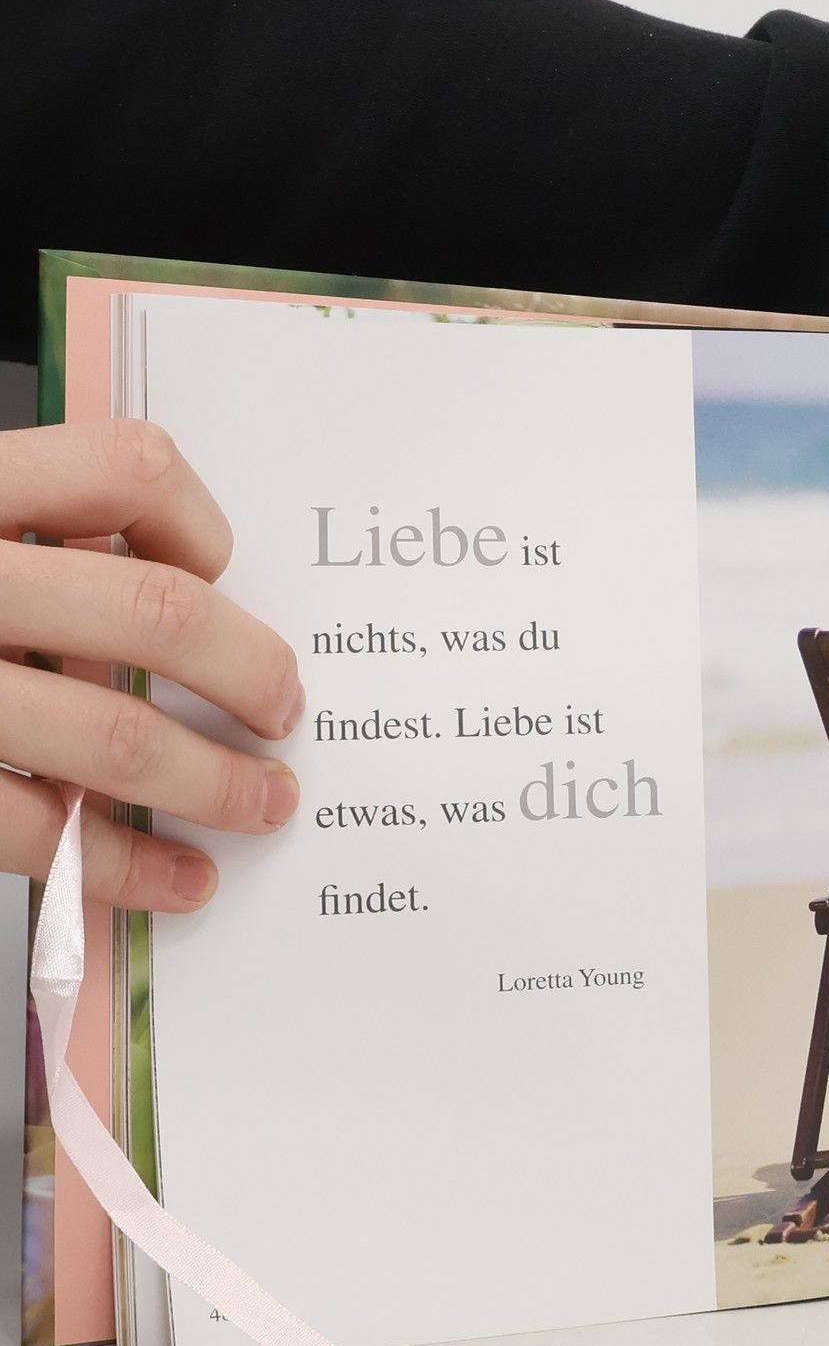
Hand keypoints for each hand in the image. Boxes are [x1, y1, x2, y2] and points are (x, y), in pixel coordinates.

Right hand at [1, 421, 302, 911]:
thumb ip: (28, 535)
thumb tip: (176, 584)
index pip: (125, 465)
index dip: (198, 523)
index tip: (218, 574)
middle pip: (154, 611)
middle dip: (250, 673)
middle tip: (283, 712)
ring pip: (112, 737)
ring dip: (215, 785)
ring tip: (263, 806)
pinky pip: (41, 833)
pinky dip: (127, 867)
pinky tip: (175, 880)